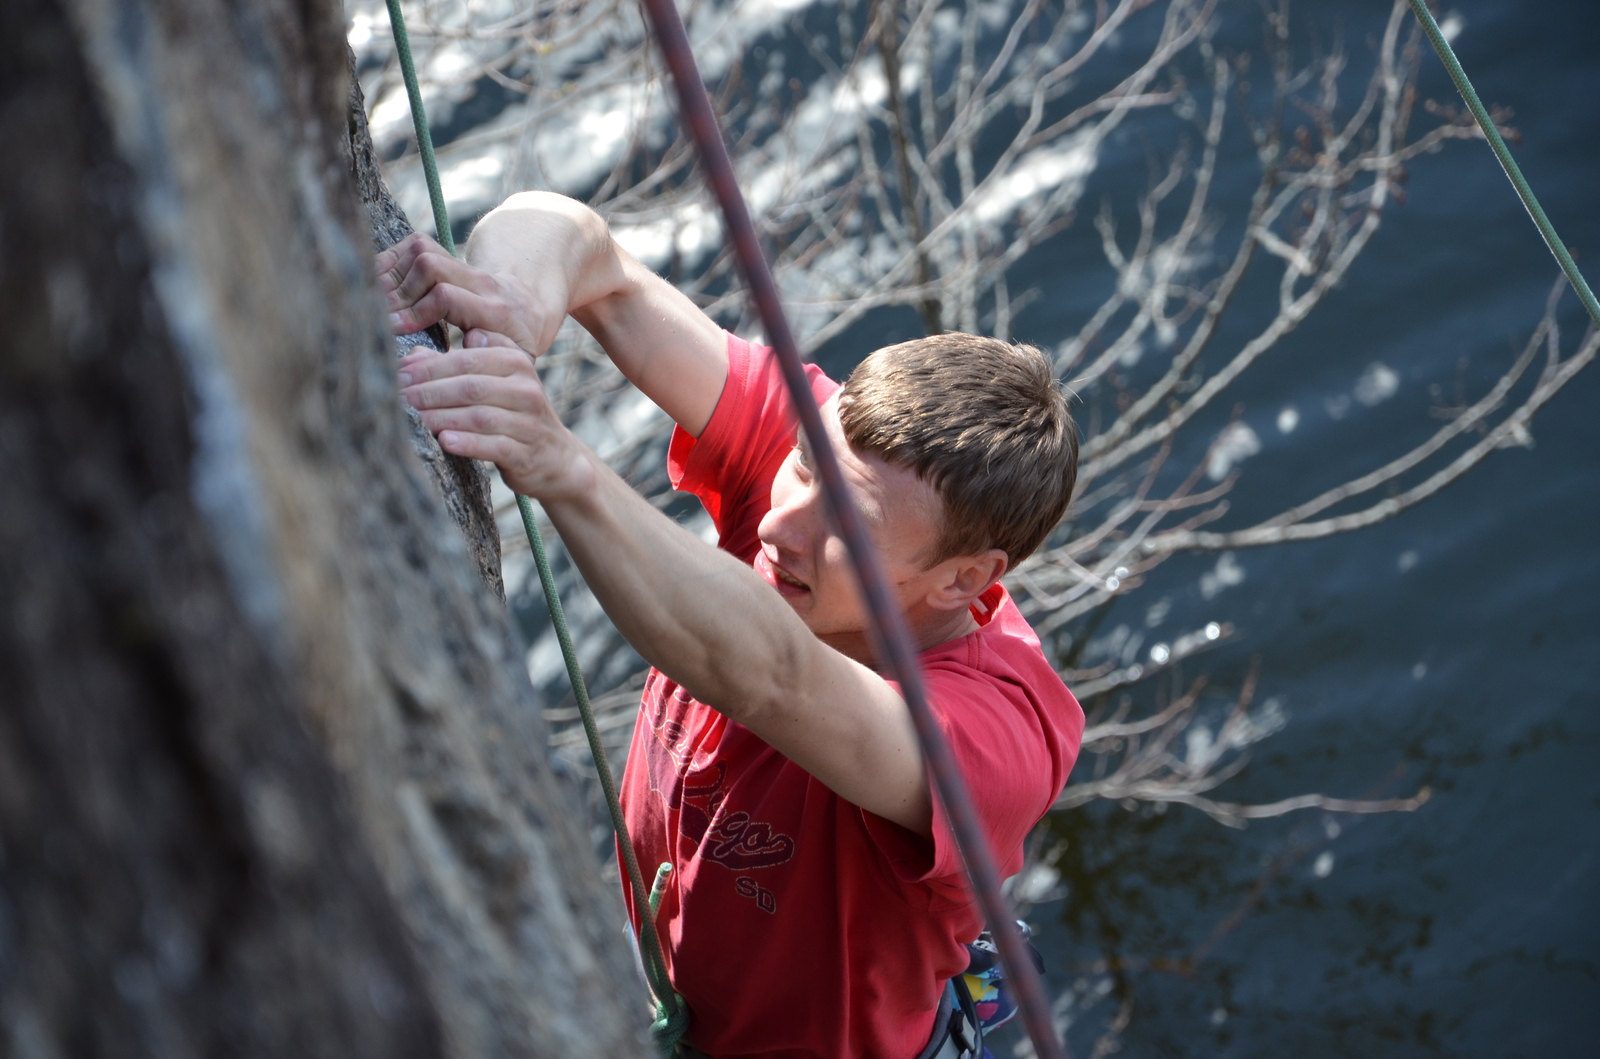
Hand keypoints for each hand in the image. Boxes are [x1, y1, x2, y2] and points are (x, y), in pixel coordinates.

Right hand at [377, 232, 567, 358]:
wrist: (532, 308)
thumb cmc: (517, 345)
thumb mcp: (511, 361)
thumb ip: (480, 363)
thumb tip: (437, 365)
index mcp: (496, 313)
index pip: (446, 297)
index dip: (415, 311)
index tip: (394, 329)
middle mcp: (482, 283)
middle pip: (430, 266)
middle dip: (399, 292)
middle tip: (380, 316)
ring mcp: (467, 265)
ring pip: (422, 250)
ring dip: (393, 274)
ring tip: (380, 302)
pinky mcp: (453, 254)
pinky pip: (417, 245)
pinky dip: (395, 260)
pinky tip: (384, 284)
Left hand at [398, 329, 595, 501]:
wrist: (556, 458)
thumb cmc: (513, 415)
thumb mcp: (494, 382)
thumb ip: (459, 364)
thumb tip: (414, 356)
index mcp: (517, 363)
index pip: (467, 360)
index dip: (430, 367)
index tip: (399, 375)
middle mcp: (526, 390)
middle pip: (471, 386)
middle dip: (430, 391)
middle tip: (398, 398)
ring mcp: (529, 423)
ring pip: (480, 416)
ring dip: (442, 417)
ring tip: (414, 419)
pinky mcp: (527, 454)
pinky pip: (495, 447)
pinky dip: (468, 443)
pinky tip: (444, 441)